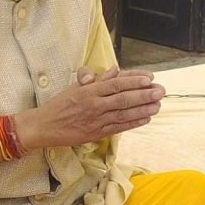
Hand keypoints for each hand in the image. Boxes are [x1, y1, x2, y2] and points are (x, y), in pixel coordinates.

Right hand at [16, 69, 164, 148]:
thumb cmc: (60, 104)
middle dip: (144, 95)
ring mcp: (96, 120)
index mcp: (89, 90)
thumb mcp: (76, 87)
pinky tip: (145, 119)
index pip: (116, 83)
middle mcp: (94, 104)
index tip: (149, 78)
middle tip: (160, 91)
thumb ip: (97, 79)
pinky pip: (118, 127)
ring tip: (157, 105)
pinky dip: (133, 123)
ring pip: (123, 114)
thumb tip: (114, 71)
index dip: (134, 81)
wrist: (43, 126)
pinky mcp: (96, 133)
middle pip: (123, 98)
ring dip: (143, 109)